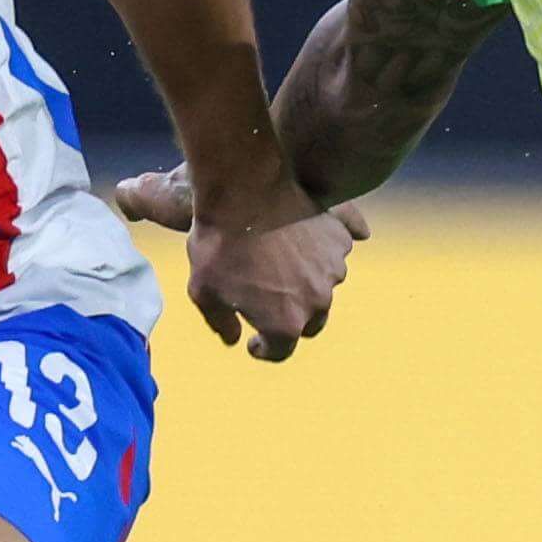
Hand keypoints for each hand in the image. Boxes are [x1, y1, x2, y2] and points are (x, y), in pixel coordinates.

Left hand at [113, 161, 373, 359]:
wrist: (243, 190)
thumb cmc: (218, 244)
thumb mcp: (203, 292)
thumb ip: (221, 323)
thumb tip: (235, 338)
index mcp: (284, 323)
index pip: (281, 351)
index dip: (265, 349)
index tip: (254, 341)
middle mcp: (316, 303)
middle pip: (310, 324)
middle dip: (291, 319)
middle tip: (269, 303)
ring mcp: (332, 270)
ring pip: (322, 288)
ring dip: (305, 284)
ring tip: (279, 265)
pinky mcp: (338, 241)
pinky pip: (331, 255)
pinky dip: (317, 254)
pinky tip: (295, 241)